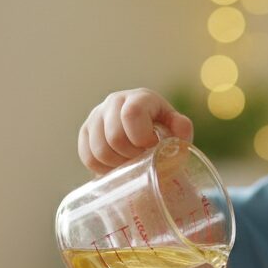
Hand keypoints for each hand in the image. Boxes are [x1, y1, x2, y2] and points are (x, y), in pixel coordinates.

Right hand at [77, 89, 193, 174]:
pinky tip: (116, 167)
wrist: (146, 130)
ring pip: (99, 150)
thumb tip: (181, 128)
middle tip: (141, 160)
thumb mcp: (176, 129)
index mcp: (139, 98)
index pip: (132, 114)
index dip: (141, 137)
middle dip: (130, 156)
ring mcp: (96, 115)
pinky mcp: (85, 131)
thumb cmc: (164, 131)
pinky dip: (102, 169)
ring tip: (130, 165)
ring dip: (116, 165)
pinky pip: (88, 157)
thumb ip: (182, 128)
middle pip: (114, 137)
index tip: (151, 147)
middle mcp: (114, 101)